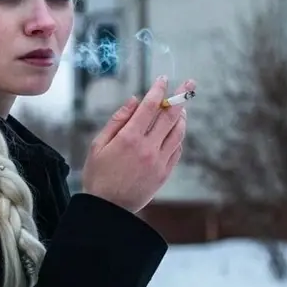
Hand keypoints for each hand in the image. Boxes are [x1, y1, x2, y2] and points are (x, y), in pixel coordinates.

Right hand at [81, 76, 194, 213]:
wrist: (108, 208)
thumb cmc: (98, 175)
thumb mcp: (98, 145)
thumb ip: (117, 121)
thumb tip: (134, 100)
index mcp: (129, 138)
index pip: (150, 106)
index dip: (158, 90)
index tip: (163, 78)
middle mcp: (148, 147)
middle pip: (170, 116)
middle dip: (180, 96)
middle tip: (189, 83)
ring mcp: (159, 161)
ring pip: (178, 132)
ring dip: (182, 117)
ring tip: (182, 107)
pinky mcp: (164, 173)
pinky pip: (177, 149)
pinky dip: (179, 136)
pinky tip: (176, 130)